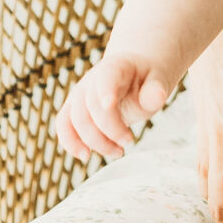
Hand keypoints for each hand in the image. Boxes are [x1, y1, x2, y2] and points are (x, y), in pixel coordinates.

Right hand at [56, 53, 171, 160]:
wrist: (135, 76)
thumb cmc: (146, 80)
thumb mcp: (158, 81)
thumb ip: (155, 90)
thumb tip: (158, 97)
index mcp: (116, 67)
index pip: (106, 77)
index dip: (105, 90)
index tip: (110, 105)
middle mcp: (92, 79)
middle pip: (90, 105)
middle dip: (109, 129)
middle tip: (129, 141)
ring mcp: (80, 93)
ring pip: (75, 118)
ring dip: (93, 141)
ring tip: (116, 153)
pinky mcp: (74, 108)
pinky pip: (64, 125)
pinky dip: (70, 142)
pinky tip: (85, 155)